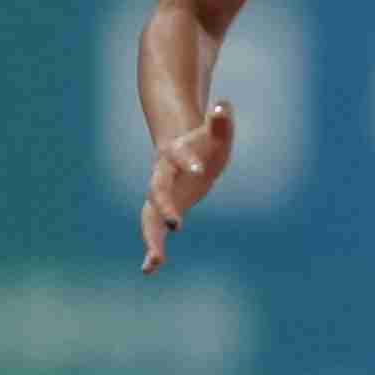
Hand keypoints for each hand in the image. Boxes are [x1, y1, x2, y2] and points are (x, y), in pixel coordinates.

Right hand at [138, 101, 235, 270]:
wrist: (182, 151)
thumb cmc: (203, 142)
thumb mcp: (217, 133)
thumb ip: (220, 122)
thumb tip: (224, 105)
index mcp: (175, 154)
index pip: (180, 156)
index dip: (189, 160)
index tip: (201, 170)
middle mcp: (161, 177)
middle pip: (157, 192)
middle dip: (164, 207)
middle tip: (176, 223)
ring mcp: (158, 196)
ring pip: (150, 218)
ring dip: (153, 238)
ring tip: (155, 262)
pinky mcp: (161, 211)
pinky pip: (153, 230)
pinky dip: (153, 248)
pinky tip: (150, 269)